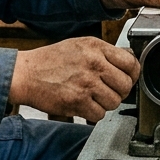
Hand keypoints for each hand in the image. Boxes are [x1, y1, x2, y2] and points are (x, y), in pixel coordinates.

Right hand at [9, 38, 139, 121]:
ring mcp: (86, 83)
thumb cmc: (50, 60)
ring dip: (105, 104)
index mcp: (96, 47)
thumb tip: (128, 62)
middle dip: (119, 92)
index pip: (131, 63)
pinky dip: (93, 114)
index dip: (132, 74)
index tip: (128, 79)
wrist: (26, 73)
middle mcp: (93, 63)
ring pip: (114, 102)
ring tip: (93, 98)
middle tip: (108, 91)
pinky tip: (84, 105)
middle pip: (126, 85)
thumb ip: (103, 53)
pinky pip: (99, 114)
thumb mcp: (80, 45)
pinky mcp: (77, 101)